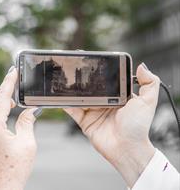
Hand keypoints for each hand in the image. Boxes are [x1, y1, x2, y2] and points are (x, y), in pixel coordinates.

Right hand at [64, 63, 159, 187]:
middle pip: (92, 88)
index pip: (108, 80)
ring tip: (66, 79)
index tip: (93, 61)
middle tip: (76, 67)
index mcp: (119, 96)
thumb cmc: (138, 127)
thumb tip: (142, 66)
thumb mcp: (148, 102)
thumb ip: (149, 82)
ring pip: (81, 97)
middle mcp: (105, 103)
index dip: (101, 71)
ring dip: (74, 89)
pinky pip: (73, 110)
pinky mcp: (84, 121)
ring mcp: (93, 112)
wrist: (126, 149)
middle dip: (84, 79)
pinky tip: (61, 95)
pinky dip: (66, 103)